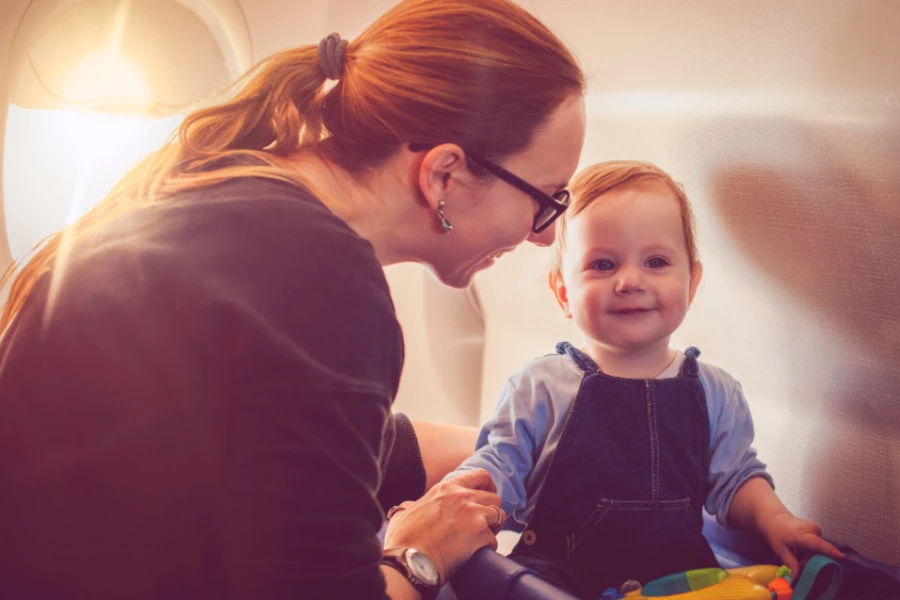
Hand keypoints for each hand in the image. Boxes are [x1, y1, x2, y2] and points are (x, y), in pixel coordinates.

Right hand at [383, 468, 506, 582]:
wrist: (408, 560)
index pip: (481, 476)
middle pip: (494, 497)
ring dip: (493, 527)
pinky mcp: (480, 534)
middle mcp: (463, 496)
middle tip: (484, 524)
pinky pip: (494, 539)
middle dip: (492, 511)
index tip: (485, 498)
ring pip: (500, 515)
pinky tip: (477, 553)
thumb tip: (405, 508)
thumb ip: (409, 506)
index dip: (488, 487)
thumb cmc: (403, 540)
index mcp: (446, 488)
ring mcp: (473, 514)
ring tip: (482, 538)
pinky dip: (488, 546)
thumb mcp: (405, 513)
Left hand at [759, 512, 844, 575]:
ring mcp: (816, 529)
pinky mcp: (817, 529)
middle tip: (797, 558)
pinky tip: (800, 547)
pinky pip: (817, 545)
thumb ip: (790, 563)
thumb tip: (796, 578)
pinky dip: (810, 549)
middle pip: (819, 552)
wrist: (774, 517)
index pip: (818, 544)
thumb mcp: (780, 549)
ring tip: (797, 551)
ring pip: (818, 549)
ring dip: (809, 555)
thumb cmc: (776, 532)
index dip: (830, 551)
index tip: (842, 558)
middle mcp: (813, 530)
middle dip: (810, 560)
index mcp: (802, 534)